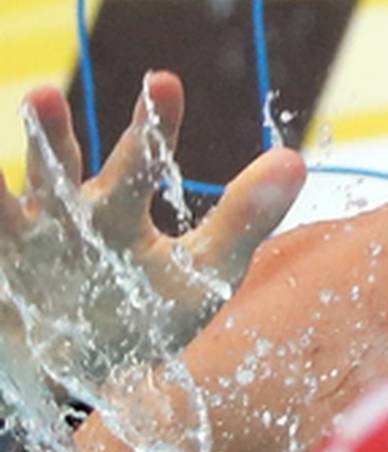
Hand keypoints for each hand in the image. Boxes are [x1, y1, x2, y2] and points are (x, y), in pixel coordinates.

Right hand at [0, 73, 305, 406]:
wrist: (87, 372)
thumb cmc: (145, 310)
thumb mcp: (202, 271)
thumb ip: (244, 218)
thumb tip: (295, 160)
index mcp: (117, 209)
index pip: (139, 160)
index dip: (151, 124)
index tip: (163, 80)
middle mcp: (65, 220)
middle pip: (57, 170)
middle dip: (49, 136)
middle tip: (40, 93)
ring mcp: (24, 251)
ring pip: (6, 209)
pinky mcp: (2, 279)